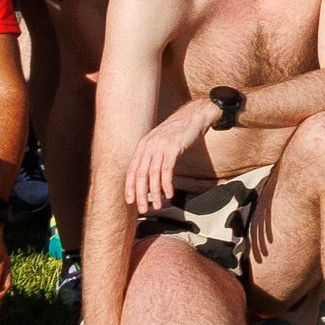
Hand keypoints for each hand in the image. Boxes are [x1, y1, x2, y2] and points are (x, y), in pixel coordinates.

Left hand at [119, 102, 207, 220]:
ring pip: (153, 174)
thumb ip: (152, 155)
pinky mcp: (174, 147)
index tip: (130, 201)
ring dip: (154, 193)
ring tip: (157, 206)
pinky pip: (167, 170)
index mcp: (143, 145)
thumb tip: (148, 176)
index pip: (131, 169)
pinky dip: (167, 184)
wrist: (194, 116)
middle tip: (143, 209)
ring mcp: (161, 145)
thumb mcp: (160, 141)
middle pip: (140, 174)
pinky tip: (169, 194)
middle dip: (141, 194)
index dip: (129, 186)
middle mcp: (149, 145)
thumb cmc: (178, 132)